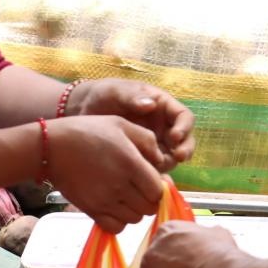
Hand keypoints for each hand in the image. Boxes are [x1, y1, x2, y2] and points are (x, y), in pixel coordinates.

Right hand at [48, 115, 165, 234]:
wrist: (51, 146)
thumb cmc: (87, 131)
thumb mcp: (121, 124)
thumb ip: (147, 140)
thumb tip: (161, 162)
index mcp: (131, 163)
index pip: (158, 191)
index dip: (159, 187)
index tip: (151, 179)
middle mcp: (120, 186)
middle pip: (149, 208)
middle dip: (148, 199)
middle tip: (139, 188)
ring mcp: (104, 201)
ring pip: (134, 219)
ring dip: (134, 210)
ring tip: (125, 196)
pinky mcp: (91, 210)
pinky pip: (116, 227)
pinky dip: (119, 221)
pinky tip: (114, 207)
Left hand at [68, 80, 195, 170]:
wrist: (83, 112)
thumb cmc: (103, 95)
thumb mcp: (116, 92)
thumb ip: (132, 97)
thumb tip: (151, 105)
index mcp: (163, 106)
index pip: (184, 116)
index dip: (184, 127)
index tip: (175, 137)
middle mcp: (164, 125)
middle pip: (184, 140)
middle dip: (184, 149)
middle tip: (177, 158)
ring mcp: (155, 142)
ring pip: (172, 156)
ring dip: (169, 163)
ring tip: (156, 167)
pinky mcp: (144, 157)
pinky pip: (155, 167)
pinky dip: (154, 172)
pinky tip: (145, 175)